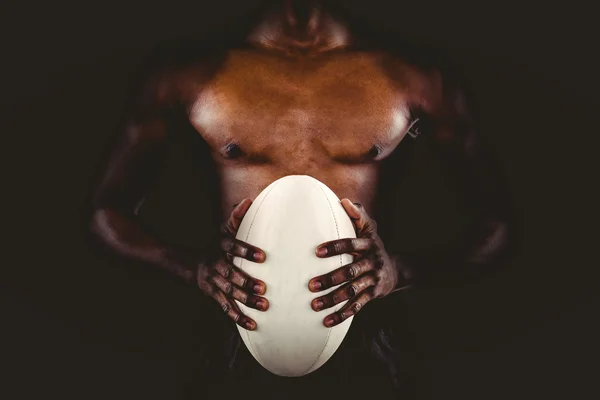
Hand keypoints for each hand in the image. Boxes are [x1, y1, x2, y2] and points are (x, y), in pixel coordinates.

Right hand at [196, 199, 268, 330]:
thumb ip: (237, 217)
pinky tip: (252, 325)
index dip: (246, 251)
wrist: (191, 265)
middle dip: (246, 281)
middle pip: (230, 274)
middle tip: (264, 288)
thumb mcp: (224, 230)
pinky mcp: (214, 296)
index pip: (232, 247)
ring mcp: (213, 282)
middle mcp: (216, 264)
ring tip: (264, 305)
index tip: (263, 256)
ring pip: (229, 292)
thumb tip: (248, 200)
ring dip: (246, 300)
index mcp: (220, 247)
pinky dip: (238, 317)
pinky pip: (226, 308)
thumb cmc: (217, 246)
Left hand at [308, 199, 407, 326]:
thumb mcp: (369, 228)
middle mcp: (371, 262)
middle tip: (310, 285)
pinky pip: (357, 306)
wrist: (395, 270)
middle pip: (350, 272)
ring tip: (314, 304)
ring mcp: (372, 280)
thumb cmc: (372, 245)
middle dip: (330, 279)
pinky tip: (326, 321)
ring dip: (333, 299)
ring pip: (352, 292)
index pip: (351, 245)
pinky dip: (342, 314)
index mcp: (367, 245)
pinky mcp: (372, 295)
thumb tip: (343, 200)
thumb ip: (357, 214)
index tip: (317, 252)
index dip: (335, 248)